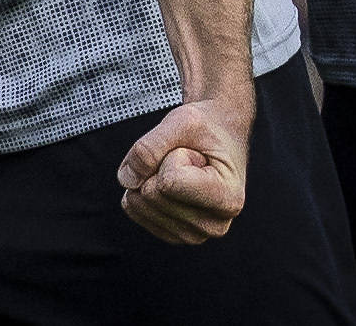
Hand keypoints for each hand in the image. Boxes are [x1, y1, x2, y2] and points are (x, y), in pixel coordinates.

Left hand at [117, 93, 252, 243]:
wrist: (216, 139)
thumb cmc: (204, 130)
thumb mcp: (183, 120)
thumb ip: (151, 145)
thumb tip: (127, 180)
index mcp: (229, 199)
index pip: (169, 182)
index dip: (171, 156)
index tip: (194, 152)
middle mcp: (215, 225)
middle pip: (152, 194)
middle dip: (159, 165)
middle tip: (186, 159)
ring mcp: (193, 235)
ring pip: (140, 204)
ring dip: (151, 177)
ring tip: (180, 170)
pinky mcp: (172, 235)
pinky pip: (134, 210)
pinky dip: (141, 188)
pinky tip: (168, 183)